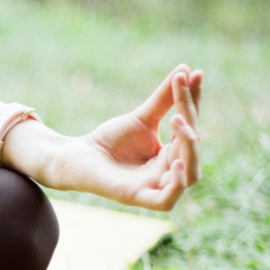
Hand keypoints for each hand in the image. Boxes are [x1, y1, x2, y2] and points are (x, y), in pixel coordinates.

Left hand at [50, 64, 201, 210]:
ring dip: (189, 148)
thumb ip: (164, 99)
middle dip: (190, 123)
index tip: (194, 74)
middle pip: (193, 149)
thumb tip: (186, 68)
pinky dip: (176, 184)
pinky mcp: (136, 198)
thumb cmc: (109, 140)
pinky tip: (174, 161)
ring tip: (178, 121)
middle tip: (178, 106)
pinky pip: (166, 200)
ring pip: (190, 176)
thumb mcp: (140, 118)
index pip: (192, 127)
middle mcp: (169, 173)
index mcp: (172, 155)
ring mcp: (154, 187)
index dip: (194, 102)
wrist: (75, 156)